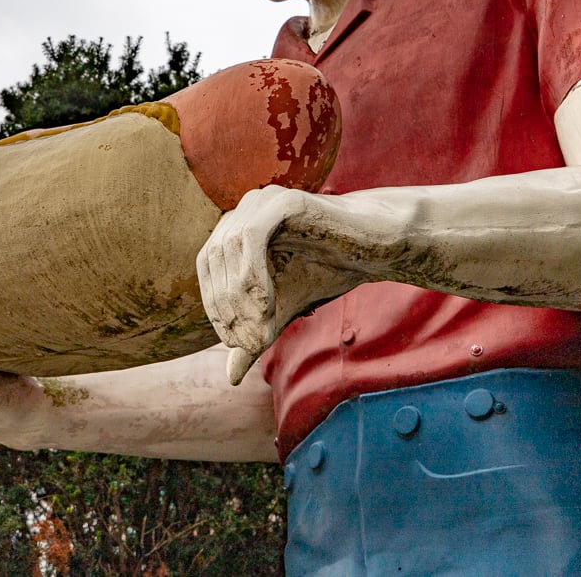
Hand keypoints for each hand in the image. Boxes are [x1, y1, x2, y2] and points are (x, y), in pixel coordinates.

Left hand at [196, 186, 365, 384]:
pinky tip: (268, 302)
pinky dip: (252, 272)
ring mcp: (262, 200)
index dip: (214, 307)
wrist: (373, 248)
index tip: (234, 343)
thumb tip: (229, 379)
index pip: (206, 266)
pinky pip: (251, 235)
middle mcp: (243, 209)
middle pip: (213, 258)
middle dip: (226, 306)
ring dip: (238, 294)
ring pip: (228, 247)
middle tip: (250, 341)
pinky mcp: (284, 200)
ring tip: (261, 325)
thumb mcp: (281, 311)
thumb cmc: (325, 272)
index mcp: (235, 228)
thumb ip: (253, 335)